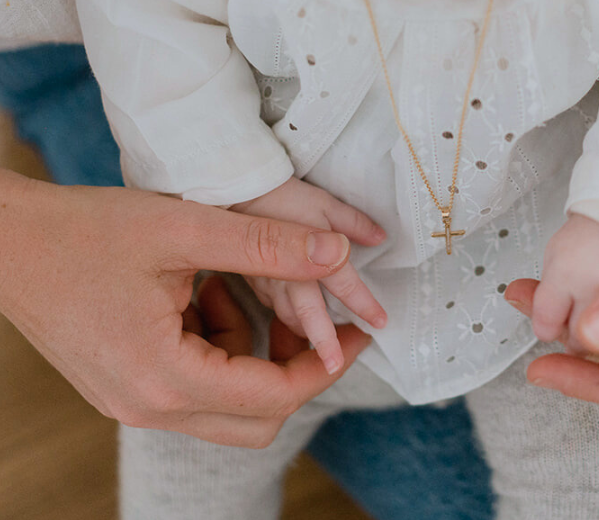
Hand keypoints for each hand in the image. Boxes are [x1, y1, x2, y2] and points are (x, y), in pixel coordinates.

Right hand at [0, 179, 371, 446]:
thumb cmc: (79, 229)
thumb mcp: (183, 229)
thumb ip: (266, 245)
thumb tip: (339, 253)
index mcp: (165, 378)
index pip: (275, 397)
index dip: (327, 365)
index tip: (356, 330)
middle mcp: (147, 407)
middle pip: (256, 421)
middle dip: (296, 371)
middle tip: (317, 319)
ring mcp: (131, 404)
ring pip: (226, 407)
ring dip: (250, 354)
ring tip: (233, 284)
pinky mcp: (121, 390)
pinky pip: (193, 387)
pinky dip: (215, 347)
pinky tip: (200, 291)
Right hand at [229, 178, 387, 372]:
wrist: (218, 188)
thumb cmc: (270, 191)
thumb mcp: (317, 200)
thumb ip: (350, 221)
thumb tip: (379, 237)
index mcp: (309, 259)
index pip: (344, 288)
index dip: (364, 305)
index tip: (381, 323)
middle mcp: (285, 279)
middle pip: (309, 317)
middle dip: (324, 344)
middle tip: (336, 365)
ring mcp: (263, 283)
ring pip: (286, 316)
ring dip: (304, 331)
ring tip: (319, 347)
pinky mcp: (246, 280)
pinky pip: (269, 305)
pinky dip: (284, 314)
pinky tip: (290, 317)